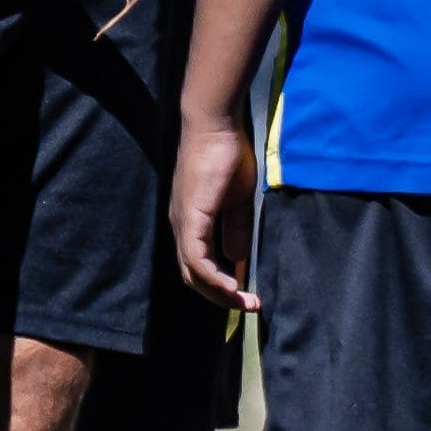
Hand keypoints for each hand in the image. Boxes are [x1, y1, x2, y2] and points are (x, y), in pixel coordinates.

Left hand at [168, 114, 261, 310]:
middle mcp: (181, 227)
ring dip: (221, 292)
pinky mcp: (190, 218)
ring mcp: (183, 223)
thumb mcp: (238, 199)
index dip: (222, 284)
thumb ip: (236, 228)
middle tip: (249, 306)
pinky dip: (215, 277)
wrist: (215, 124)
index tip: (248, 295)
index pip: (200, 265)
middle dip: (221, 296)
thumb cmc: (228, 154)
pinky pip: (197, 259)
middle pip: (193, 276)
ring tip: (246, 302)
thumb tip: (237, 257)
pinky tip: (234, 286)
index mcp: (192, 222)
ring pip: (193, 273)